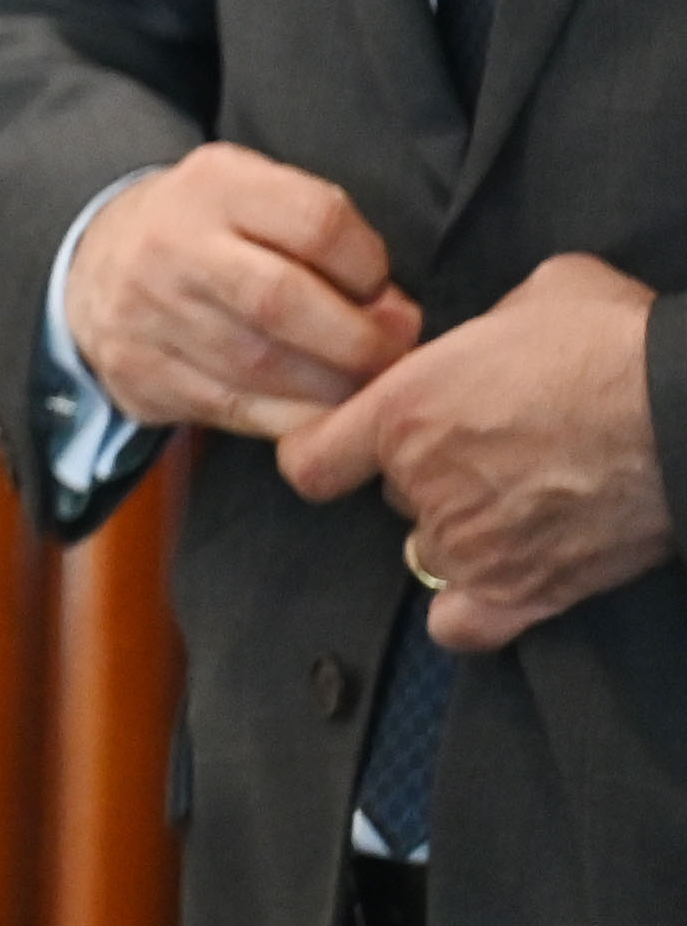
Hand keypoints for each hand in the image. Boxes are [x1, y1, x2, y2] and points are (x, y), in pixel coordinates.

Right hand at [67, 142, 420, 438]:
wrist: (98, 260)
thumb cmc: (212, 232)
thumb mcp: (258, 196)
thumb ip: (327, 239)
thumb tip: (395, 318)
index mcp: (213, 185)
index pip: (317, 222)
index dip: (370, 267)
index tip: (381, 290)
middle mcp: (170, 243)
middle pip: (282, 301)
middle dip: (358, 341)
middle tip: (389, 354)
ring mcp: (144, 310)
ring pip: (260, 366)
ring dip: (332, 388)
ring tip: (359, 385)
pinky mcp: (137, 369)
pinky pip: (233, 408)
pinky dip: (292, 418)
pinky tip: (318, 412)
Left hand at [277, 250, 672, 651]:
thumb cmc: (615, 341)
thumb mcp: (530, 298)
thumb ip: (478, 334)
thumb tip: (483, 347)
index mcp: (403, 408)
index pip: (309, 462)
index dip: (325, 455)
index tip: (350, 451)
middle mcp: (422, 483)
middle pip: (394, 498)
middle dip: (430, 478)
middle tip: (495, 454)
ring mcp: (470, 545)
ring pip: (433, 553)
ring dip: (464, 535)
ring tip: (522, 505)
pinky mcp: (527, 592)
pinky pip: (464, 627)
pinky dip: (475, 612)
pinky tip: (500, 583)